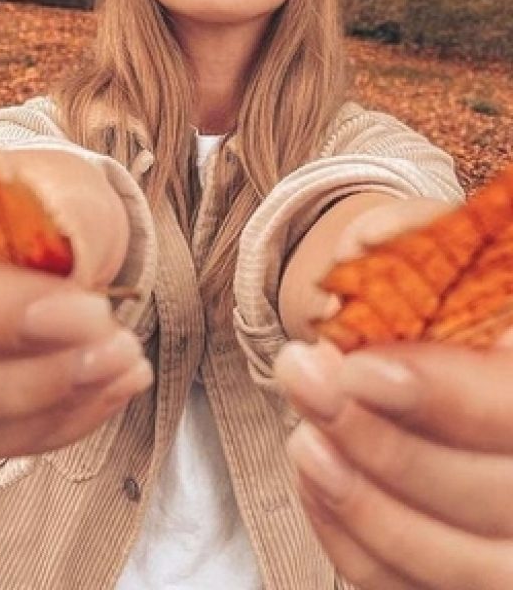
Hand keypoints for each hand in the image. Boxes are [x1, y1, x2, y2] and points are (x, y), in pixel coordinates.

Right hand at [0, 155, 149, 470]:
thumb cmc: (43, 209)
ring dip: (36, 411)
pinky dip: (43, 431)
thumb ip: (71, 213)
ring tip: (121, 364)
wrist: (49, 246)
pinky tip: (100, 391)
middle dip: (14, 378)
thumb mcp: (68, 184)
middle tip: (114, 348)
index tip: (84, 311)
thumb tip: (72, 272)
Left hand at [275, 192, 511, 588]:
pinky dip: (355, 545)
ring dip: (362, 500)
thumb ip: (421, 238)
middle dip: (380, 444)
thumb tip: (362, 243)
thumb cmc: (471, 305)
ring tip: (301, 439)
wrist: (472, 368)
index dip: (443, 397)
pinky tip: (316, 481)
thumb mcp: (467, 257)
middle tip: (300, 380)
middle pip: (491, 497)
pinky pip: (415, 589)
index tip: (358, 368)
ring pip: (458, 563)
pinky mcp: (483, 577)